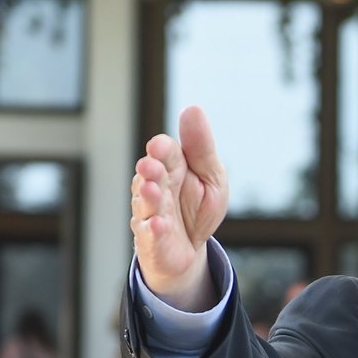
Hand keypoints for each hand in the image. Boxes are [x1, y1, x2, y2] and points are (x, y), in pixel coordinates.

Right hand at [130, 106, 228, 310]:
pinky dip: (152, 229)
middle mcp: (156, 187)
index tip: (160, 146)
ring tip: (151, 190)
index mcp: (172, 168)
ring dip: (148, 196)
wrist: (191, 248)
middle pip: (150, 175)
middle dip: (150, 170)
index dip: (162, 149)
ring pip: (146, 203)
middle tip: (150, 166)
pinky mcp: (151, 239)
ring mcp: (151, 213)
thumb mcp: (211, 175)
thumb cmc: (198, 208)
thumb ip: (201, 147)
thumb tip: (193, 109)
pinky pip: (150, 234)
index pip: (165, 153)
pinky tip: (157, 224)